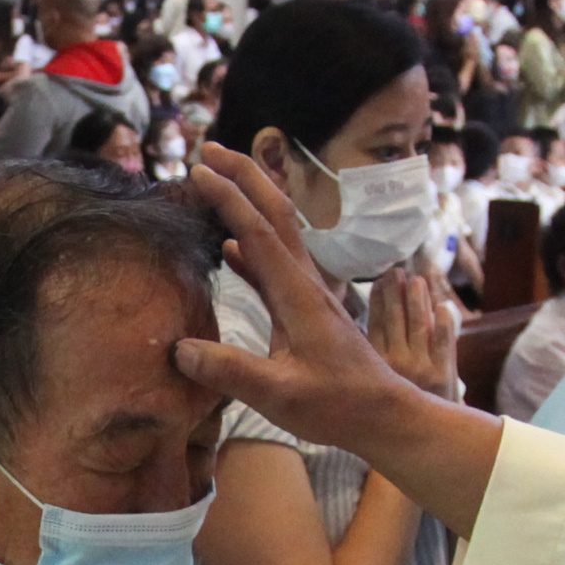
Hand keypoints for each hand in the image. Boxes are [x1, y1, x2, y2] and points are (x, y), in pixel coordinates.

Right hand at [174, 143, 436, 449]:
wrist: (385, 415)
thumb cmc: (338, 406)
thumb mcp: (280, 395)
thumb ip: (231, 371)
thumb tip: (180, 350)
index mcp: (298, 294)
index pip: (258, 232)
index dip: (228, 197)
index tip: (198, 170)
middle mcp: (305, 283)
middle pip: (274, 214)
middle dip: (244, 176)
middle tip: (210, 150)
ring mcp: (308, 294)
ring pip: (277, 233)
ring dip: (248, 203)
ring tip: (217, 184)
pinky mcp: (308, 310)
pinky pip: (274, 267)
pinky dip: (250, 247)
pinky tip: (230, 250)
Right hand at [365, 259, 459, 395]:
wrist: (424, 437)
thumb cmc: (396, 405)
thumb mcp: (376, 381)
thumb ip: (370, 352)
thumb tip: (362, 317)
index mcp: (374, 366)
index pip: (375, 324)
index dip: (378, 300)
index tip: (379, 281)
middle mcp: (395, 365)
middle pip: (396, 320)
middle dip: (396, 292)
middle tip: (396, 272)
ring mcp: (421, 368)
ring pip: (419, 325)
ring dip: (418, 299)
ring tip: (416, 279)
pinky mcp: (443, 373)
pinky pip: (445, 342)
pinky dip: (445, 322)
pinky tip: (442, 305)